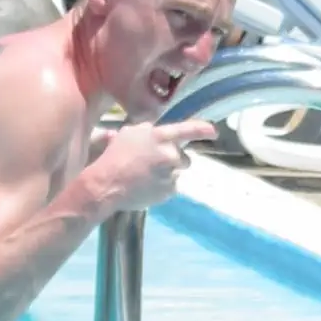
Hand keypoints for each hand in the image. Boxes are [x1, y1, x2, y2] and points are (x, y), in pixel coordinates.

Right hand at [89, 119, 216, 211]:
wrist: (106, 184)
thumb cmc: (113, 156)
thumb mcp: (128, 134)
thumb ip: (147, 130)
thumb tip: (154, 130)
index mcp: (160, 136)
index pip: (188, 129)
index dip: (203, 129)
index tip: (214, 132)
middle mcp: (170, 154)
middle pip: (183, 157)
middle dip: (174, 160)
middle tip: (154, 164)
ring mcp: (171, 174)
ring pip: (176, 173)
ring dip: (167, 174)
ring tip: (147, 177)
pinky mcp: (170, 191)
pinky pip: (171, 187)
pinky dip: (162, 187)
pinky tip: (146, 187)